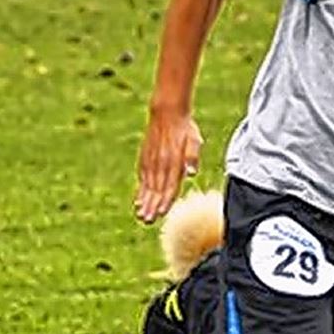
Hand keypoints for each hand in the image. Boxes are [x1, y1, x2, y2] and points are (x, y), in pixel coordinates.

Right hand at [135, 108, 202, 223]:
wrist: (167, 112)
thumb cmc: (185, 129)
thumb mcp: (194, 140)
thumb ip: (192, 157)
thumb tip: (192, 172)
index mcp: (173, 161)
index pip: (169, 186)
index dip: (165, 201)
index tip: (160, 213)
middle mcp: (160, 163)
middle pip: (156, 189)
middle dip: (152, 206)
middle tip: (147, 221)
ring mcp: (151, 161)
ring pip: (147, 185)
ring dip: (144, 201)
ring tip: (141, 215)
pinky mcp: (145, 158)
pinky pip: (142, 177)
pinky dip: (140, 189)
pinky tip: (138, 200)